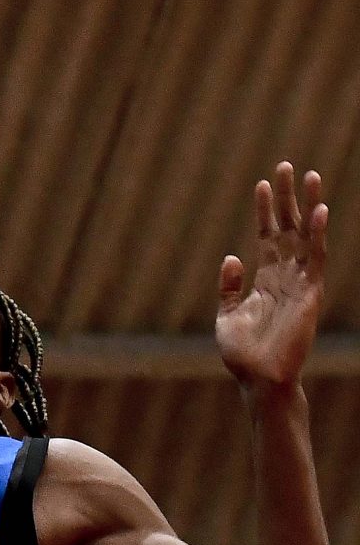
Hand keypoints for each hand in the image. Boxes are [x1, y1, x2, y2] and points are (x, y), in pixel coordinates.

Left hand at [216, 162, 326, 392]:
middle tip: (286, 166)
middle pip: (289, 228)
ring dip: (309, 206)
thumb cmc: (243, 354)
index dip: (265, 210)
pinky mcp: (310, 293)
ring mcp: (300, 283)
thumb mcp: (226, 315)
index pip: (267, 236)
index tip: (262, 183)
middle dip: (288, 198)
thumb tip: (232, 256)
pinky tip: (318, 211)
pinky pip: (317, 258)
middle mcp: (286, 276)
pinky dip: (318, 234)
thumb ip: (228, 286)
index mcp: (266, 280)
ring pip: (307, 235)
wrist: (259, 379)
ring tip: (310, 175)